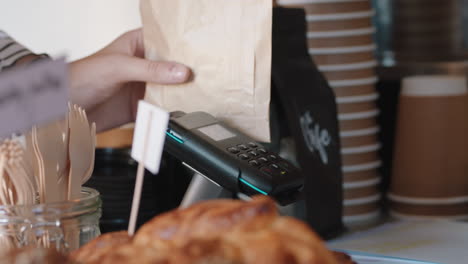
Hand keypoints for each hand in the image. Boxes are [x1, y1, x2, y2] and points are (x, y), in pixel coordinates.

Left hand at [69, 29, 190, 131]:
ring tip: (198, 93)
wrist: (64, 109)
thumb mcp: (118, 67)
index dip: (182, 45)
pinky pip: (161, 109)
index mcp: (136, 45)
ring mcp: (142, 86)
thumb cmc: (80, 77)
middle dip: (186, 71)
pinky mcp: (140, 107)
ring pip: (169, 89)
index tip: (199, 51)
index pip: (165, 40)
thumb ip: (150, 69)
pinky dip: (170, 112)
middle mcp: (143, 65)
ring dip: (181, 93)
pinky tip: (180, 111)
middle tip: (204, 75)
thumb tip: (179, 71)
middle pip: (172, 67)